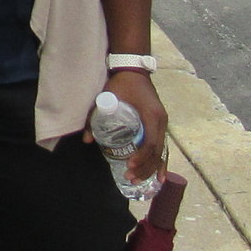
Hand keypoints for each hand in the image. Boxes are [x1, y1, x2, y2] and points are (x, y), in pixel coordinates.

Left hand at [103, 69, 167, 184]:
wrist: (134, 70)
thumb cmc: (122, 84)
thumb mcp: (107, 98)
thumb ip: (96, 117)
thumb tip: (87, 140)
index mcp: (152, 115)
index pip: (149, 142)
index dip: (141, 156)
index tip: (129, 165)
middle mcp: (161, 122)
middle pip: (157, 151)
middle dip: (144, 167)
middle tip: (130, 177)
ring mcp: (163, 124)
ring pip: (161, 151)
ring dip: (151, 168)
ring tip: (139, 180)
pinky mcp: (160, 125)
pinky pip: (162, 147)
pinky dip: (160, 162)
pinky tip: (159, 176)